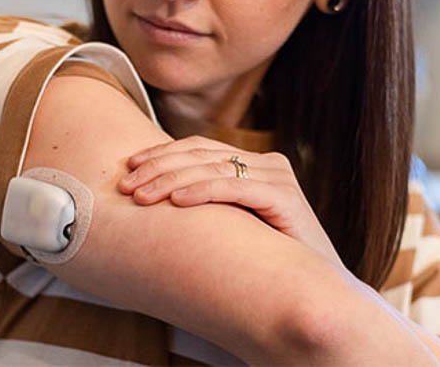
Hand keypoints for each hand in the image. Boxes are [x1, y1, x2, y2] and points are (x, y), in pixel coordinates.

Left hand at [118, 135, 343, 267]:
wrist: (313, 290)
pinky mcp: (285, 197)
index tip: (128, 167)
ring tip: (142, 196)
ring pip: (213, 168)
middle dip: (159, 167)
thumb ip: (206, 206)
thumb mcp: (230, 226)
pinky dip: (201, 191)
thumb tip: (150, 199)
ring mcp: (278, 177)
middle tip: (126, 185)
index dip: (162, 154)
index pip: (200, 148)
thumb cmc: (265, 263)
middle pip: (202, 154)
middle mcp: (268, 164)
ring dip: (171, 180)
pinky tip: (176, 202)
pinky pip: (234, 188)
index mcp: (254, 164)